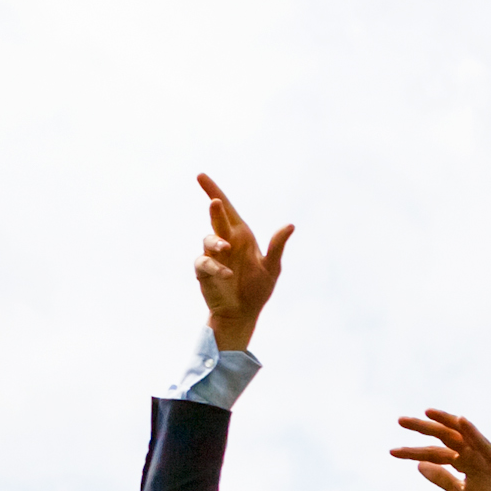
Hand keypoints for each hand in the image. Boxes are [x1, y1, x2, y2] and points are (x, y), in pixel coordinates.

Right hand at [194, 174, 292, 351]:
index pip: (227, 209)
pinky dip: (215, 266)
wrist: (241, 314)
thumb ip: (277, 246)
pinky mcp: (204, 271)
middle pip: (216, 219)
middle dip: (214, 209)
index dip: (213, 190)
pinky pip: (205, 262)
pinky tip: (227, 274)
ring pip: (208, 239)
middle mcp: (226, 242)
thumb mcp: (271, 268)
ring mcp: (213, 256)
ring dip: (216, 242)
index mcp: (241, 236)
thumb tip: (291, 225)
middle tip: (214, 202)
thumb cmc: (257, 290)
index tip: (200, 176)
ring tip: (226, 249)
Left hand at [392, 409, 490, 490]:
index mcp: (463, 463)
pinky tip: (461, 422)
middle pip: (444, 438)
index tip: (392, 451)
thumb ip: (442, 479)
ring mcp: (486, 457)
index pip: (434, 453)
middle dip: (423, 428)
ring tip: (427, 412)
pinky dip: (473, 433)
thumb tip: (419, 466)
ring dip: (445, 422)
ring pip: (462, 436)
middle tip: (400, 420)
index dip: (414, 451)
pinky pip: (485, 446)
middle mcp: (472, 455)